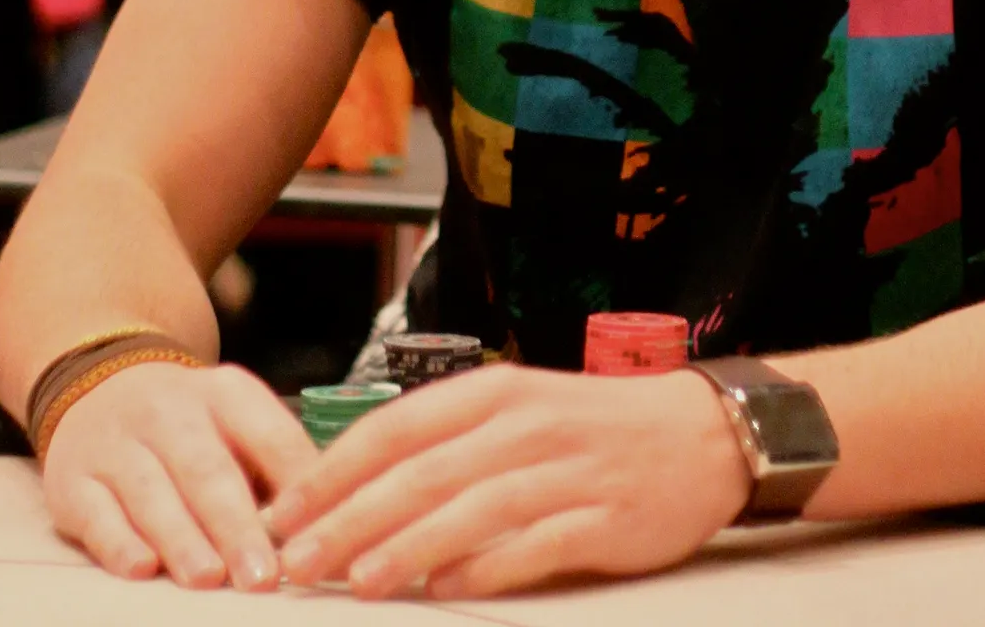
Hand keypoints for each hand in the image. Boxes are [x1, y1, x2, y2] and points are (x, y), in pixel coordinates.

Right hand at [41, 361, 316, 590]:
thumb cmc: (189, 424)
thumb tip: (319, 527)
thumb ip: (273, 466)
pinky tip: (141, 568)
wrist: (100, 385)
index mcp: (227, 393)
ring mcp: (118, 444)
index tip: (313, 531)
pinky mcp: (74, 480)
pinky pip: (97, 513)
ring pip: (152, 492)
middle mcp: (171, 411)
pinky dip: (118, 543)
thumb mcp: (236, 420)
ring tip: (209, 578)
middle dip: (236, 525)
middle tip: (262, 575)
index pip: (270, 434)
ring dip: (182, 538)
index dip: (293, 483)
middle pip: (208, 470)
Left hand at [267, 362, 750, 599]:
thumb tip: (362, 491)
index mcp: (496, 391)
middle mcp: (524, 425)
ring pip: (470, 509)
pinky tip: (445, 592)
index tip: (284, 510)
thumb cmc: (595, 426)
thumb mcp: (519, 410)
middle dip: (351, 518)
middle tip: (297, 561)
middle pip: (422, 472)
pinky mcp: (600, 518)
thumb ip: (450, 443)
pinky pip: (532, 546)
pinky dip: (485, 569)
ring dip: (407, 547)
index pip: (396, 426)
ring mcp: (564, 472)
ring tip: (357, 583)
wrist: (700, 434)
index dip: (335, 469)